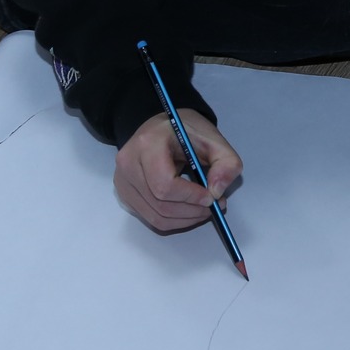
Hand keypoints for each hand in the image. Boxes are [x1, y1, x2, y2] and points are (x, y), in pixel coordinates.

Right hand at [115, 111, 242, 232]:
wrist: (161, 128)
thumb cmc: (185, 132)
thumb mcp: (214, 139)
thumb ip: (226, 164)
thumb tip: (217, 193)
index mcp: (148, 144)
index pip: (164, 184)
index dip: (191, 197)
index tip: (212, 197)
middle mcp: (128, 164)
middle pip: (160, 204)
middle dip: (192, 212)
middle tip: (214, 207)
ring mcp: (123, 181)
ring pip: (156, 217)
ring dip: (185, 220)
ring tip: (204, 209)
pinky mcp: (124, 194)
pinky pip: (151, 219)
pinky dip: (174, 221)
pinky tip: (188, 209)